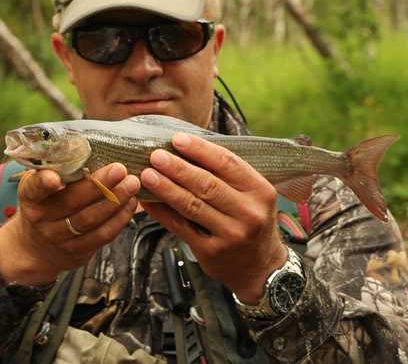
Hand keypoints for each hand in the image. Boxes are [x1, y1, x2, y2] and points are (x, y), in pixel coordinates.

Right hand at [0, 163, 139, 285]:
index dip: (44, 183)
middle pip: (71, 202)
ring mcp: (59, 238)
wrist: (35, 248)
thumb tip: (90, 144)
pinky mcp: (77, 251)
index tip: (55, 178)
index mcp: (30, 197)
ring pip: (89, 221)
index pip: (34, 188)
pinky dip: (119, 219)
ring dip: (114, 201)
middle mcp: (42, 219)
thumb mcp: (39, 185)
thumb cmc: (45, 203)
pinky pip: (101, 236)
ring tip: (132, 183)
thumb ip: (56, 169)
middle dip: (98, 185)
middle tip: (120, 169)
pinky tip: (130, 203)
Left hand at [140, 132, 286, 303]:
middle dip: (178, 168)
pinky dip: (162, 213)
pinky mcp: (212, 252)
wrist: (260, 268)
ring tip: (147, 174)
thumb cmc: (250, 220)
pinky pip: (181, 227)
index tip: (177, 139)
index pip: (228, 163)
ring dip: (166, 188)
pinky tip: (148, 201)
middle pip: (207, 184)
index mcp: (260, 191)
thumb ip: (227, 175)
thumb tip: (186, 147)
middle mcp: (249, 213)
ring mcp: (231, 234)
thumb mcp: (252, 196)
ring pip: (192, 206)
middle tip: (156, 155)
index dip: (201, 150)